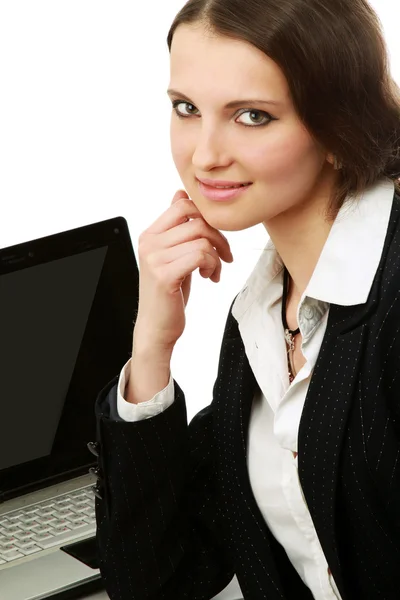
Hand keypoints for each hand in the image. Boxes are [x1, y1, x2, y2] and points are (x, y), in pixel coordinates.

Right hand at [133, 189, 232, 349]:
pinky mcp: (164, 274)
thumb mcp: (174, 255)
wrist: (157, 327)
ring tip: (213, 271)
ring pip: (201, 238)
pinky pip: (200, 255)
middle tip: (225, 257)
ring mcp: (154, 258)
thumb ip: (176, 227)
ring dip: (217, 256)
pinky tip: (209, 277)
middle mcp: (149, 242)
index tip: (215, 239)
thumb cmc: (169, 292)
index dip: (206, 218)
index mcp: (150, 234)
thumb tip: (179, 193)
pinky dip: (212, 265)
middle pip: (196, 220)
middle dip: (218, 237)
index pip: (182, 205)